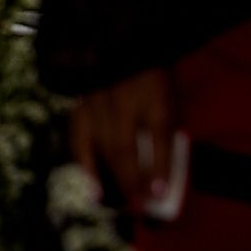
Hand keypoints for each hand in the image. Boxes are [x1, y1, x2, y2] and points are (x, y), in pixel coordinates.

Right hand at [71, 69, 173, 206]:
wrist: (120, 43)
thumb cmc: (152, 76)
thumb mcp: (170, 96)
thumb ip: (168, 129)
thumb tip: (163, 171)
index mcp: (153, 93)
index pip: (158, 135)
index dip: (159, 167)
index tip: (160, 195)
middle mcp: (122, 99)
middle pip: (125, 146)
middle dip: (133, 181)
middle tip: (142, 207)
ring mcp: (97, 101)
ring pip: (101, 147)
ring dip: (113, 179)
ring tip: (123, 203)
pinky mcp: (80, 105)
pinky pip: (79, 141)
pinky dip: (86, 167)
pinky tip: (94, 191)